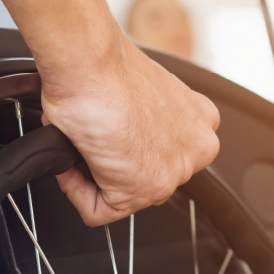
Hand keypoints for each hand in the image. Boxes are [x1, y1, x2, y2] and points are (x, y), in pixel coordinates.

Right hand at [40, 26, 220, 225]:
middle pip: (143, 175)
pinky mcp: (143, 189)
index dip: (124, 147)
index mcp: (199, 121)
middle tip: (91, 139)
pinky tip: (74, 161)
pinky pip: (98, 210)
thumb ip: (142, 121)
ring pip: (121, 194)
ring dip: (91, 175)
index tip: (109, 134)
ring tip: (82, 144)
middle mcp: (196, 148)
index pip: (162, 154)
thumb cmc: (104, 67)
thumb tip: (118, 136)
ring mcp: (174, 172)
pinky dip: (76, 190)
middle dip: (111, 164)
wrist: (90, 63)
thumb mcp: (139, 94)